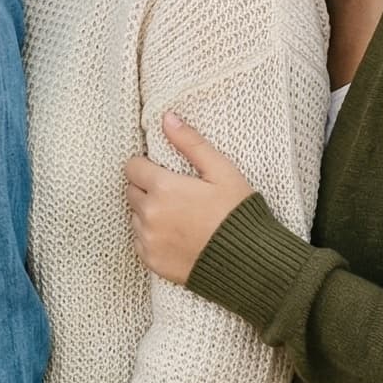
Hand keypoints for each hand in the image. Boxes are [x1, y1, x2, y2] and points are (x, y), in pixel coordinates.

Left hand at [123, 112, 254, 285]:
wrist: (251, 264)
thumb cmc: (239, 214)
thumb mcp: (222, 171)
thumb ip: (191, 143)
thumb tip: (167, 118)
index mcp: (163, 188)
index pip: (133, 167)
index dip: (147, 166)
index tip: (164, 172)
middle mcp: (150, 214)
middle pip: (132, 191)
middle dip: (147, 189)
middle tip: (175, 194)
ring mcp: (149, 240)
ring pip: (135, 217)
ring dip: (148, 213)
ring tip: (178, 216)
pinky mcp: (152, 261)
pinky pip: (140, 242)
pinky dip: (151, 238)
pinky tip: (176, 236)